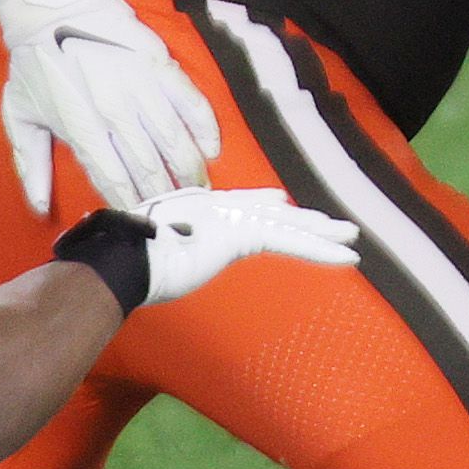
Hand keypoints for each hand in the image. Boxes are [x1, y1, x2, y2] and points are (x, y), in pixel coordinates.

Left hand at [0, 0, 220, 211]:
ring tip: (198, 190)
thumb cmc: (33, 68)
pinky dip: (204, 126)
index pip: (112, 177)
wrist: (50, 11)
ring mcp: (139, 85)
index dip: (129, 202)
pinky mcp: (159, 64)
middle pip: (147, 164)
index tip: (141, 221)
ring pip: (173, 138)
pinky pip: (190, 101)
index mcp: (79, 126)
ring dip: (189, 169)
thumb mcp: (19, 116)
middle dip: (164, 194)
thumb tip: (39, 209)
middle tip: (179, 215)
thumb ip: (30, 165)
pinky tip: (211, 149)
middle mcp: (112, 109)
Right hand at [128, 188, 359, 304]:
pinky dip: (322, 249)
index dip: (263, 205)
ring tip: (351, 236)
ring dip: (322, 232)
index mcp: (190, 209)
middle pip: (267, 210)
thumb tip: (136, 263)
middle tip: (332, 223)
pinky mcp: (240, 234)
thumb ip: (154, 252)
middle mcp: (212, 205)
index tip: (280, 202)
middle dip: (302, 217)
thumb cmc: (118, 265)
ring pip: (285, 224)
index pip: (237, 205)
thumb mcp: (142, 254)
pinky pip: (290, 241)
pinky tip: (348, 257)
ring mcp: (226, 215)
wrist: (117, 262)